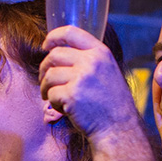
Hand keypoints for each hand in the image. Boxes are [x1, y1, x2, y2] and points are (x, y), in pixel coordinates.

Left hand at [38, 25, 140, 139]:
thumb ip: (88, 60)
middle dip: (44, 68)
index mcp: (100, 52)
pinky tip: (64, 109)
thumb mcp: (106, 71)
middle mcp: (91, 62)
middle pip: (54, 55)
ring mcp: (81, 78)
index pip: (71, 32)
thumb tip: (58, 52)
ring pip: (49, 75)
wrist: (117, 128)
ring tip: (52, 97)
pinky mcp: (71, 95)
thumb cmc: (110, 103)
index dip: (53, 37)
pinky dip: (53, 103)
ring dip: (45, 87)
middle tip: (46, 82)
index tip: (45, 46)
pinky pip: (50, 94)